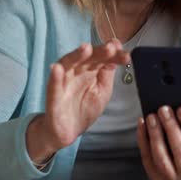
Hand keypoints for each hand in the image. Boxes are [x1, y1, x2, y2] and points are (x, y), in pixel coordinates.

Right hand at [26, 40, 128, 162]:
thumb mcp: (102, 90)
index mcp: (90, 70)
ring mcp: (64, 83)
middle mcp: (76, 72)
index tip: (126, 55)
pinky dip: (55, 77)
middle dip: (99, 52)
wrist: (67, 131)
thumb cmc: (84, 109)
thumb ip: (108, 72)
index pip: (102, 58)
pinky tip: (57, 68)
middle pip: (87, 58)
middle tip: (111, 47)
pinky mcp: (54, 98)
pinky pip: (53, 86)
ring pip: (68, 65)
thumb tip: (118, 52)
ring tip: (86, 48)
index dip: (114, 55)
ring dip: (76, 56)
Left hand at [137, 105, 180, 179]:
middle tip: (165, 109)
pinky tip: (143, 124)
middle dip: (171, 127)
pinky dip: (143, 140)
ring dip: (155, 134)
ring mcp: (171, 178)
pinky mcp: (156, 177)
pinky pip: (147, 158)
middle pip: (180, 150)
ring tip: (153, 116)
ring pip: (161, 156)